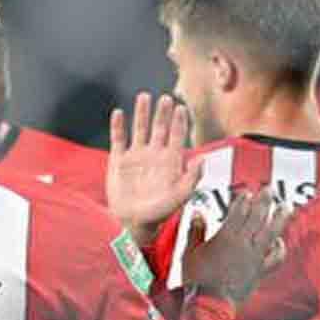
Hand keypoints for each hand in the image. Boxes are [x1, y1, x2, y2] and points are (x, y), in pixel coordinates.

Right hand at [106, 92, 201, 244]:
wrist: (133, 222)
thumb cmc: (159, 212)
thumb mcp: (180, 197)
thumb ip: (192, 178)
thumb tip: (202, 159)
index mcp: (171, 161)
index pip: (177, 135)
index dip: (179, 122)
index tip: (181, 108)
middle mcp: (154, 154)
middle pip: (159, 127)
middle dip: (162, 113)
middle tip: (165, 98)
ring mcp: (136, 156)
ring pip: (139, 128)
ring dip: (141, 113)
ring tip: (144, 97)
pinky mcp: (119, 160)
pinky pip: (118, 139)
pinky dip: (118, 126)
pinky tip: (119, 113)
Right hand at [182, 187, 289, 303]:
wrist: (210, 304)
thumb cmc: (197, 280)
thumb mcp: (189, 252)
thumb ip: (195, 231)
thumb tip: (197, 213)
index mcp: (226, 237)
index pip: (239, 211)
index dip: (244, 200)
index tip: (247, 193)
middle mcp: (243, 245)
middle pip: (258, 217)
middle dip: (265, 201)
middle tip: (269, 190)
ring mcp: (254, 258)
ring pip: (272, 233)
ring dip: (280, 218)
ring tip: (285, 207)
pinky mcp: (260, 271)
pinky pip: (276, 257)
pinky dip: (280, 248)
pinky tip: (279, 241)